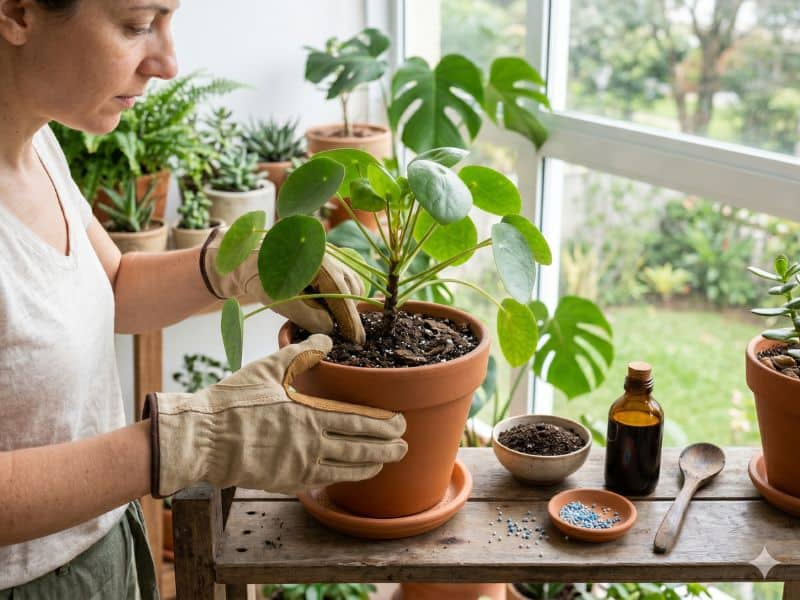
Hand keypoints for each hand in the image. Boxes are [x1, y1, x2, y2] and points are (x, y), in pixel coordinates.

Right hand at [144, 334, 406, 496]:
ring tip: (388, 461)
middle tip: (405, 445)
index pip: (357, 421)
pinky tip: (352, 474)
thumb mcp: (268, 368)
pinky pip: (323, 480)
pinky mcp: (286, 481)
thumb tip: (327, 339)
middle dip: (386, 447)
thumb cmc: (234, 401)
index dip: (383, 424)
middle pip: (359, 448)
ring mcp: (299, 466)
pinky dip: (343, 477)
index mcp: (309, 415)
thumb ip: (301, 353)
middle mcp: (310, 444)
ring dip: (371, 465)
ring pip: (346, 468)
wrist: (203, 439)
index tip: (400, 422)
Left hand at [200, 227, 365, 343]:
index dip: (349, 317)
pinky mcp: (328, 258)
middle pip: (350, 286)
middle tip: (352, 339)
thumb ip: (308, 316)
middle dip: (350, 313)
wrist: (248, 259)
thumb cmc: (260, 278)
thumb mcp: (281, 301)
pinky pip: (345, 277)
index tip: (356, 339)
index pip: (339, 291)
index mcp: (314, 257)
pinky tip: (334, 309)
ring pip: (350, 281)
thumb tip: (331, 328)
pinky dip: (343, 294)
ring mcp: (329, 252)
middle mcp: (326, 251)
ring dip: (347, 303)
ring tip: (340, 325)